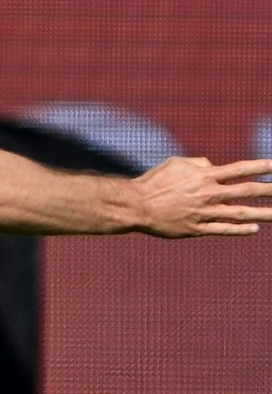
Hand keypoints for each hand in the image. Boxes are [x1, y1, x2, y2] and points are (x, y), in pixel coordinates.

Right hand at [135, 157, 271, 237]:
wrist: (135, 206)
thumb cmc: (154, 181)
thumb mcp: (176, 163)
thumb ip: (200, 163)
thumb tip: (214, 166)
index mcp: (205, 176)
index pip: (240, 169)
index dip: (261, 167)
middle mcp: (209, 194)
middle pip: (247, 191)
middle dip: (270, 190)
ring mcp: (204, 213)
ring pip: (240, 213)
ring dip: (264, 214)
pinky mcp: (196, 229)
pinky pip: (222, 230)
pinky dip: (240, 230)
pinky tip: (255, 229)